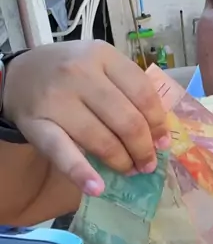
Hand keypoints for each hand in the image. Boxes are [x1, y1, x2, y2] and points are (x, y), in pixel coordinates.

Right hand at [2, 42, 170, 194]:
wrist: (18, 76)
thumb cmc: (70, 73)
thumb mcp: (99, 66)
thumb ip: (128, 89)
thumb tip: (159, 134)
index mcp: (103, 55)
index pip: (143, 93)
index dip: (158, 123)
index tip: (163, 143)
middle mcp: (80, 73)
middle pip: (126, 120)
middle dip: (143, 149)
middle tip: (147, 164)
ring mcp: (57, 99)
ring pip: (101, 139)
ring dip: (121, 162)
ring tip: (128, 171)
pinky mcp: (37, 125)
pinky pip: (63, 152)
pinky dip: (81, 173)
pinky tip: (97, 187)